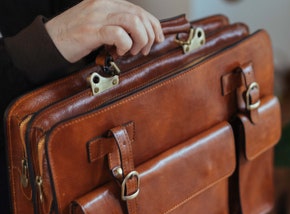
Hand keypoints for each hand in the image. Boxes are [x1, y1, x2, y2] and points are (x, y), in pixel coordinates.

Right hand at [45, 0, 163, 62]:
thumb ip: (117, 23)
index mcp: (107, 1)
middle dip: (149, 35)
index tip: (158, 38)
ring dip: (140, 40)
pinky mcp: (91, 30)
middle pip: (140, 15)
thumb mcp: (99, 23)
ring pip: (134, 23)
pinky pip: (119, 35)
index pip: (139, 10)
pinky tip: (118, 52)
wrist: (49, 41)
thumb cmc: (75, 35)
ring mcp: (97, 16)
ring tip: (133, 51)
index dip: (154, 25)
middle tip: (145, 50)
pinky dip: (125, 46)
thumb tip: (140, 34)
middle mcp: (104, 4)